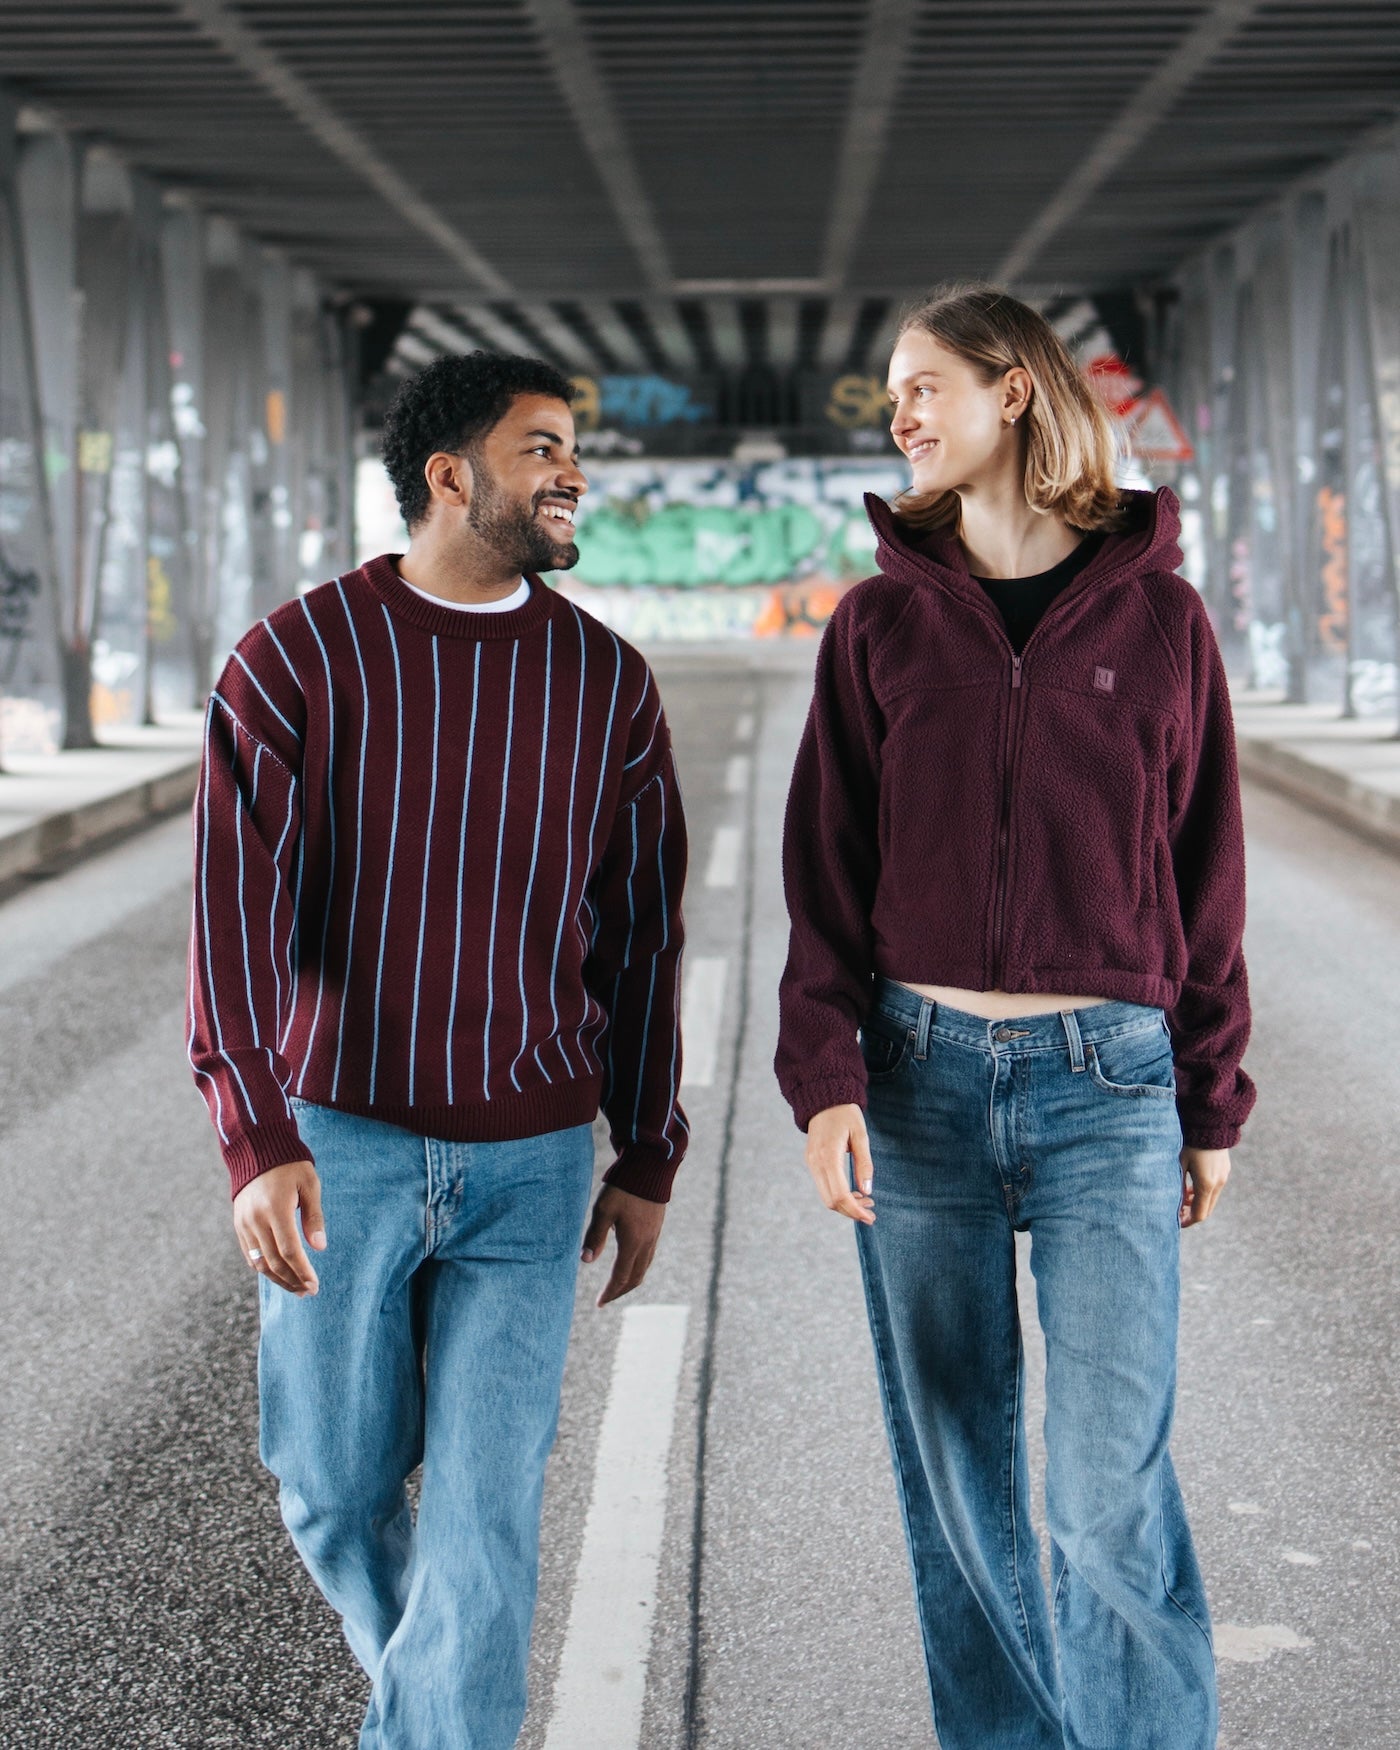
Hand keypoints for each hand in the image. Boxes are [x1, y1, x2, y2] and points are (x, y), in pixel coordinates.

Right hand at [233, 1159, 325, 1294]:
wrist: (257, 1150)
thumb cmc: (290, 1166)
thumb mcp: (309, 1184)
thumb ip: (314, 1216)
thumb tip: (319, 1247)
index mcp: (275, 1209)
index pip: (289, 1251)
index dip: (302, 1271)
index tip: (315, 1285)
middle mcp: (256, 1220)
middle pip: (274, 1262)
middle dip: (292, 1280)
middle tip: (308, 1291)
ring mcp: (244, 1223)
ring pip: (260, 1262)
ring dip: (278, 1279)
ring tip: (295, 1288)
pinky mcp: (239, 1224)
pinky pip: (249, 1254)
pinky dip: (263, 1268)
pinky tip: (277, 1275)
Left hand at [581, 1185, 665, 1306]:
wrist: (650, 1167)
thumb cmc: (623, 1187)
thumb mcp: (603, 1210)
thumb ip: (594, 1236)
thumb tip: (586, 1261)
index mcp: (633, 1242)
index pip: (620, 1277)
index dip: (609, 1292)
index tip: (599, 1303)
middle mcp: (646, 1243)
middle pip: (635, 1277)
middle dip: (620, 1291)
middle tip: (606, 1298)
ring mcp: (654, 1235)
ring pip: (644, 1267)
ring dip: (630, 1280)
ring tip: (618, 1285)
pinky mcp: (656, 1226)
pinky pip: (649, 1255)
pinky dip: (638, 1266)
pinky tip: (629, 1261)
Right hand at [805, 1104, 874, 1224]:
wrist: (825, 1099)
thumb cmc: (846, 1115)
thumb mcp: (861, 1136)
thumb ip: (864, 1163)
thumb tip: (867, 1191)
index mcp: (828, 1156)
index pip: (840, 1194)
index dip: (855, 1210)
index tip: (870, 1217)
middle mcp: (816, 1163)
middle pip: (831, 1201)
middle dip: (851, 1212)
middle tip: (871, 1213)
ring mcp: (811, 1163)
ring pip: (826, 1197)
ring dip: (846, 1205)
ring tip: (866, 1202)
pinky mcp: (812, 1162)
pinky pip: (824, 1187)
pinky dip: (838, 1195)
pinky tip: (854, 1193)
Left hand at [1179, 1146, 1229, 1227]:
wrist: (1210, 1125)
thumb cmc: (1190, 1143)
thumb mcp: (1179, 1164)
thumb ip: (1178, 1185)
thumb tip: (1177, 1203)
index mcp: (1206, 1184)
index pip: (1199, 1214)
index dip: (1188, 1221)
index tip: (1177, 1222)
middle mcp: (1218, 1183)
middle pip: (1207, 1209)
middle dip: (1192, 1213)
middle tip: (1178, 1212)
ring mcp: (1224, 1177)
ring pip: (1211, 1199)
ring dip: (1198, 1202)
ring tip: (1183, 1197)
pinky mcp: (1225, 1170)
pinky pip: (1215, 1189)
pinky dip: (1204, 1192)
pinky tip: (1192, 1186)